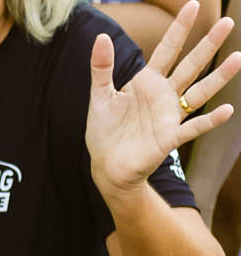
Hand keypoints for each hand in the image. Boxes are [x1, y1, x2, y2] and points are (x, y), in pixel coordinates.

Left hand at [86, 0, 240, 197]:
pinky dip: (210, 121)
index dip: (180, 29)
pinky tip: (227, 111)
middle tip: (226, 22)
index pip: (167, 49)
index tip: (193, 5)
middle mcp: (164, 95)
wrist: (107, 167)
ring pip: (199, 92)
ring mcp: (169, 116)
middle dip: (208, 44)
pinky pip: (193, 128)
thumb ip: (102, 68)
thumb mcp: (100, 97)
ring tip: (237, 58)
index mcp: (148, 81)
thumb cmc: (105, 132)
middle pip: (191, 65)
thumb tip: (101, 37)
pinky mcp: (169, 138)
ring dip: (218, 77)